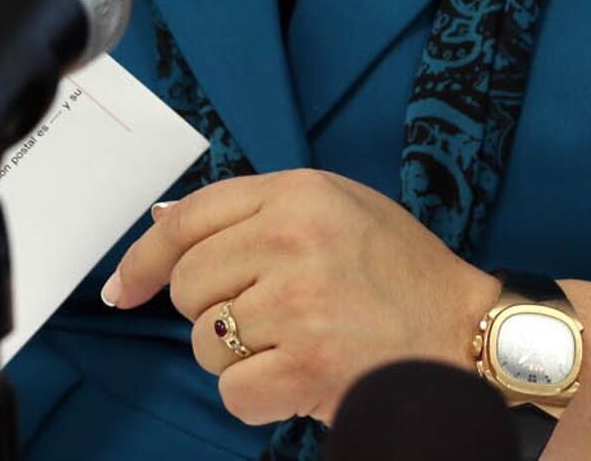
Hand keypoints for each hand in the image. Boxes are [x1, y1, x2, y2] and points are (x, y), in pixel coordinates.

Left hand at [101, 169, 501, 426]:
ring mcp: (298, 304)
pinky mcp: (305, 366)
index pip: (187, 219)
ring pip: (204, 342)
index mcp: (297, 194)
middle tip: (264, 313)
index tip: (125, 287)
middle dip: (211, 308)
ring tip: (292, 342)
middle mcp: (291, 240)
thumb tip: (162, 223)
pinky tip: (295, 378)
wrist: (465, 332)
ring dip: (236, 356)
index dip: (144, 258)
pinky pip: (232, 392)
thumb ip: (252, 211)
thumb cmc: (398, 270)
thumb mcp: (334, 207)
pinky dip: (256, 396)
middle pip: (188, 285)